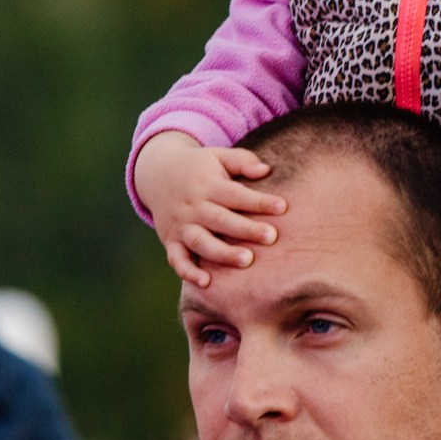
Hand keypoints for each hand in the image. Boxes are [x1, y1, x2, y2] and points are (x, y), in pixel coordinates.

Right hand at [133, 132, 287, 289]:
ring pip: (201, 241)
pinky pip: (177, 259)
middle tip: (271, 237)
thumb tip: (266, 169)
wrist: (157, 174)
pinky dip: (188, 272)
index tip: (283, 207)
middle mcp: (194, 207)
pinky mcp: (171, 241)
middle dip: (246, 229)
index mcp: (208, 185)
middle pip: (220, 219)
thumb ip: (242, 161)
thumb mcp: (218, 156)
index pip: (235, 194)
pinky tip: (206, 283)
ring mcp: (181, 226)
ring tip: (247, 261)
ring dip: (222, 253)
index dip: (259, 201)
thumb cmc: (200, 168)